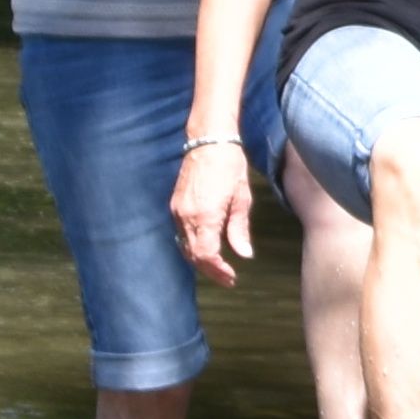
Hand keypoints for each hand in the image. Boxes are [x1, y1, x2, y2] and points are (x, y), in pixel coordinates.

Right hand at [170, 141, 252, 287]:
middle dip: (210, 270)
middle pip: (193, 254)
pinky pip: (182, 233)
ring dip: (200, 260)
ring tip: (218, 267)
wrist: (208, 140)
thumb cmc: (229, 165)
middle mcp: (187, 215)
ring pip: (185, 245)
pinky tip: (206, 247)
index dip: (217, 270)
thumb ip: (239, 228)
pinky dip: (193, 245)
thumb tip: (244, 254)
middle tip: (227, 278)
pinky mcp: (175, 204)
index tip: (230, 277)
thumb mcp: (241, 197)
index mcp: (205, 215)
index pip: (206, 255)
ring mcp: (178, 210)